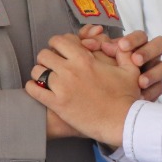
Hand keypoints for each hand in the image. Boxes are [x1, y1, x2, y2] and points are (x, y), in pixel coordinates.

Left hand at [27, 33, 143, 146]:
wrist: (123, 121)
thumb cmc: (127, 97)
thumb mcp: (129, 69)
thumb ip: (122, 53)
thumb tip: (118, 44)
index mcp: (85, 58)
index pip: (60, 40)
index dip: (59, 44)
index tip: (61, 51)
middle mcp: (70, 70)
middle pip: (44, 54)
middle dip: (47, 58)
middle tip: (52, 65)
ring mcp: (62, 87)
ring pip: (37, 71)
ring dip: (39, 73)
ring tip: (45, 79)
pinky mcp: (57, 104)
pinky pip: (34, 90)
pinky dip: (32, 88)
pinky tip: (38, 89)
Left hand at [91, 29, 161, 101]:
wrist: (109, 100)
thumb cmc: (102, 71)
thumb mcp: (96, 56)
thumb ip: (93, 41)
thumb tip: (94, 31)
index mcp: (137, 45)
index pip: (141, 35)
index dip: (133, 39)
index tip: (122, 46)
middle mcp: (150, 55)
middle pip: (160, 44)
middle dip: (147, 52)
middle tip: (135, 60)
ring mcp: (157, 70)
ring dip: (153, 73)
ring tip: (141, 82)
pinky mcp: (158, 87)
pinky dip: (152, 92)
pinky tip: (142, 96)